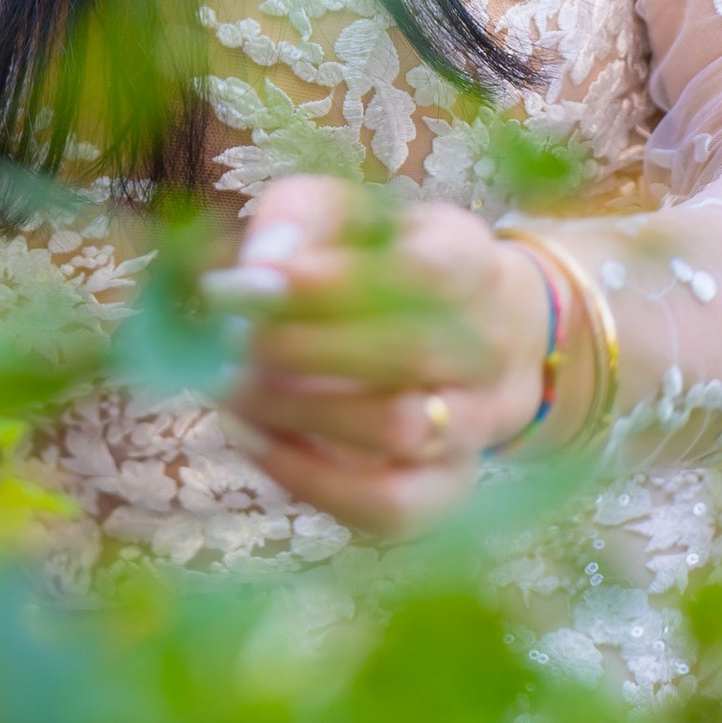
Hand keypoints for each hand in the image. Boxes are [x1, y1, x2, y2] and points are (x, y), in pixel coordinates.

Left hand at [213, 175, 559, 537]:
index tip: (250, 285)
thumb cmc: (387, 265)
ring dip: (298, 410)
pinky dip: (308, 478)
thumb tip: (258, 269)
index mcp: (471, 264)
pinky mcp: (446, 489)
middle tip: (231, 337)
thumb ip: (300, 219)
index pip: (425, 273)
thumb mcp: (351, 217)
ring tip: (234, 386)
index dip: (332, 283)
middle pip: (410, 354)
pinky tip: (253, 437)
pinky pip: (390, 505)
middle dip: (300, 347)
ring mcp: (475, 427)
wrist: (475, 336)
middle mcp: (490, 349)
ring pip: (401, 430)